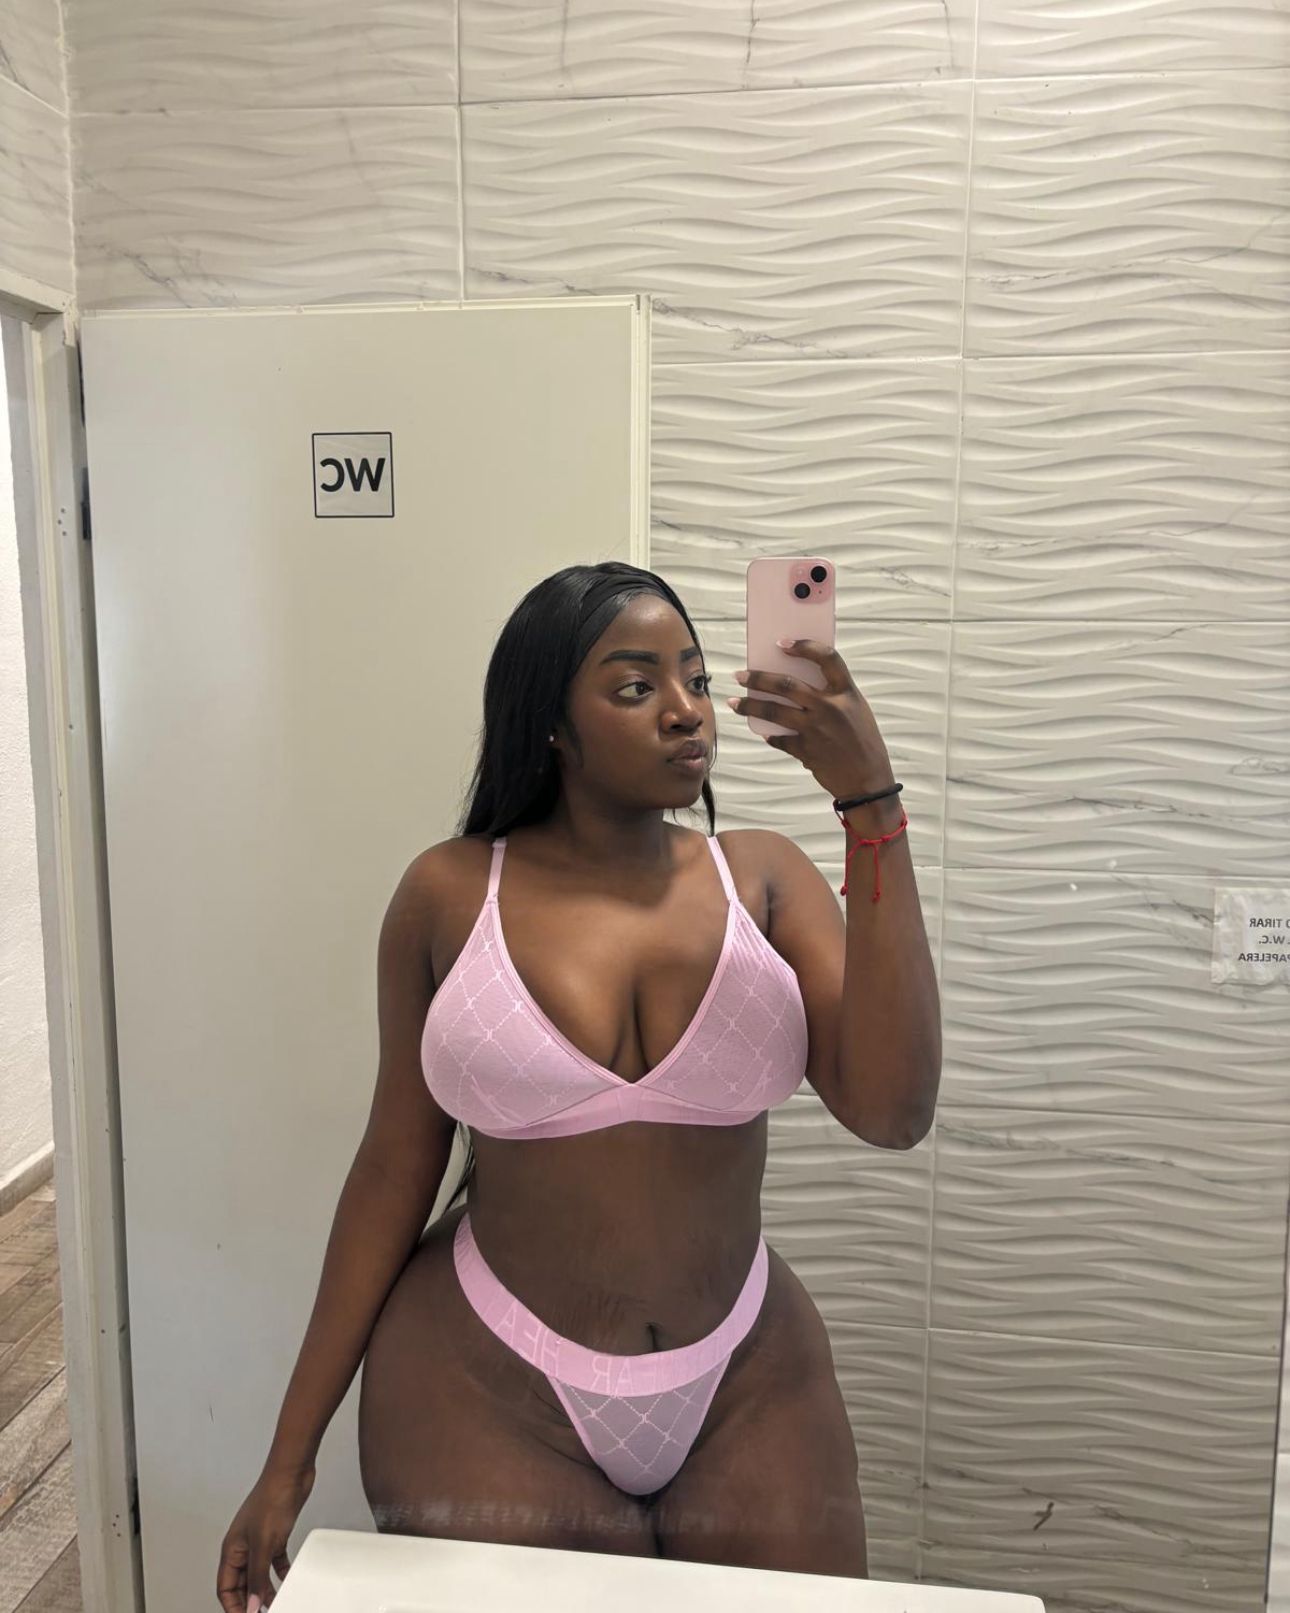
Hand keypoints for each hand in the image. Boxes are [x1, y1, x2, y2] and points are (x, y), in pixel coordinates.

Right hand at [217, 1461, 314, 1610]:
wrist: (292, 1473)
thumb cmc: (272, 1497)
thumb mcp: (263, 1544)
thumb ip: (257, 1577)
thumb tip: (251, 1606)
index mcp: (232, 1549)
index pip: (225, 1588)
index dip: (233, 1606)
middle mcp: (243, 1546)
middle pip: (241, 1583)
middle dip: (249, 1600)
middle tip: (261, 1612)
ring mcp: (260, 1540)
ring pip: (258, 1574)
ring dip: (265, 1589)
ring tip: (275, 1602)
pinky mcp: (276, 1534)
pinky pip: (274, 1561)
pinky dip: (280, 1572)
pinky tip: (287, 1579)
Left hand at [728, 638, 894, 802]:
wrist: (868, 781)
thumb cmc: (864, 743)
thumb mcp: (856, 711)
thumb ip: (833, 696)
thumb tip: (797, 685)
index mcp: (846, 693)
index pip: (826, 658)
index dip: (805, 646)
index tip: (783, 643)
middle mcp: (829, 707)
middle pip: (786, 684)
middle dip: (758, 678)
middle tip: (740, 675)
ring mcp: (815, 729)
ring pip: (773, 710)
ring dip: (749, 705)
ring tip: (734, 702)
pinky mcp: (806, 750)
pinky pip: (779, 738)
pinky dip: (770, 735)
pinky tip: (764, 732)